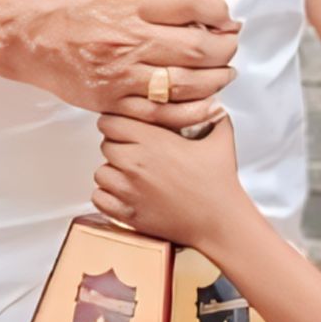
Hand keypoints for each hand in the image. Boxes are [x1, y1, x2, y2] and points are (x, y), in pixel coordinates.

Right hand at [0, 0, 237, 116]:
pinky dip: (192, 110)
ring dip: (216, 79)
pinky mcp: (113, 101)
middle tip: (229, 46)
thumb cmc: (68, 10)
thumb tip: (202, 11)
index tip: (226, 19)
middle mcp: (131, 38)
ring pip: (189, 83)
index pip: (196, 5)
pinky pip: (163, 112)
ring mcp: (122, 74)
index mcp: (132, 4)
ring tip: (223, 73)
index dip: (221, 13)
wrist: (25, 35)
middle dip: (225, 49)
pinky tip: (205, 103)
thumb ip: (157, 2)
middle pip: (200, 47)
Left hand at [93, 111, 243, 247]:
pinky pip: (99, 199)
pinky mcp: (129, 214)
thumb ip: (212, 113)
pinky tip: (123, 194)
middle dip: (116, 145)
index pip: (110, 122)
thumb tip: (211, 100)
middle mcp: (137, 164)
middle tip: (132, 151)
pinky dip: (107, 196)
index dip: (116, 122)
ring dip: (112, 172)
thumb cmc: (220, 182)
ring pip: (100, 173)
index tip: (126, 127)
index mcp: (154, 141)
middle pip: (104, 145)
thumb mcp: (221, 137)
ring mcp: (130, 191)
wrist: (219, 221)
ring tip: (130, 174)